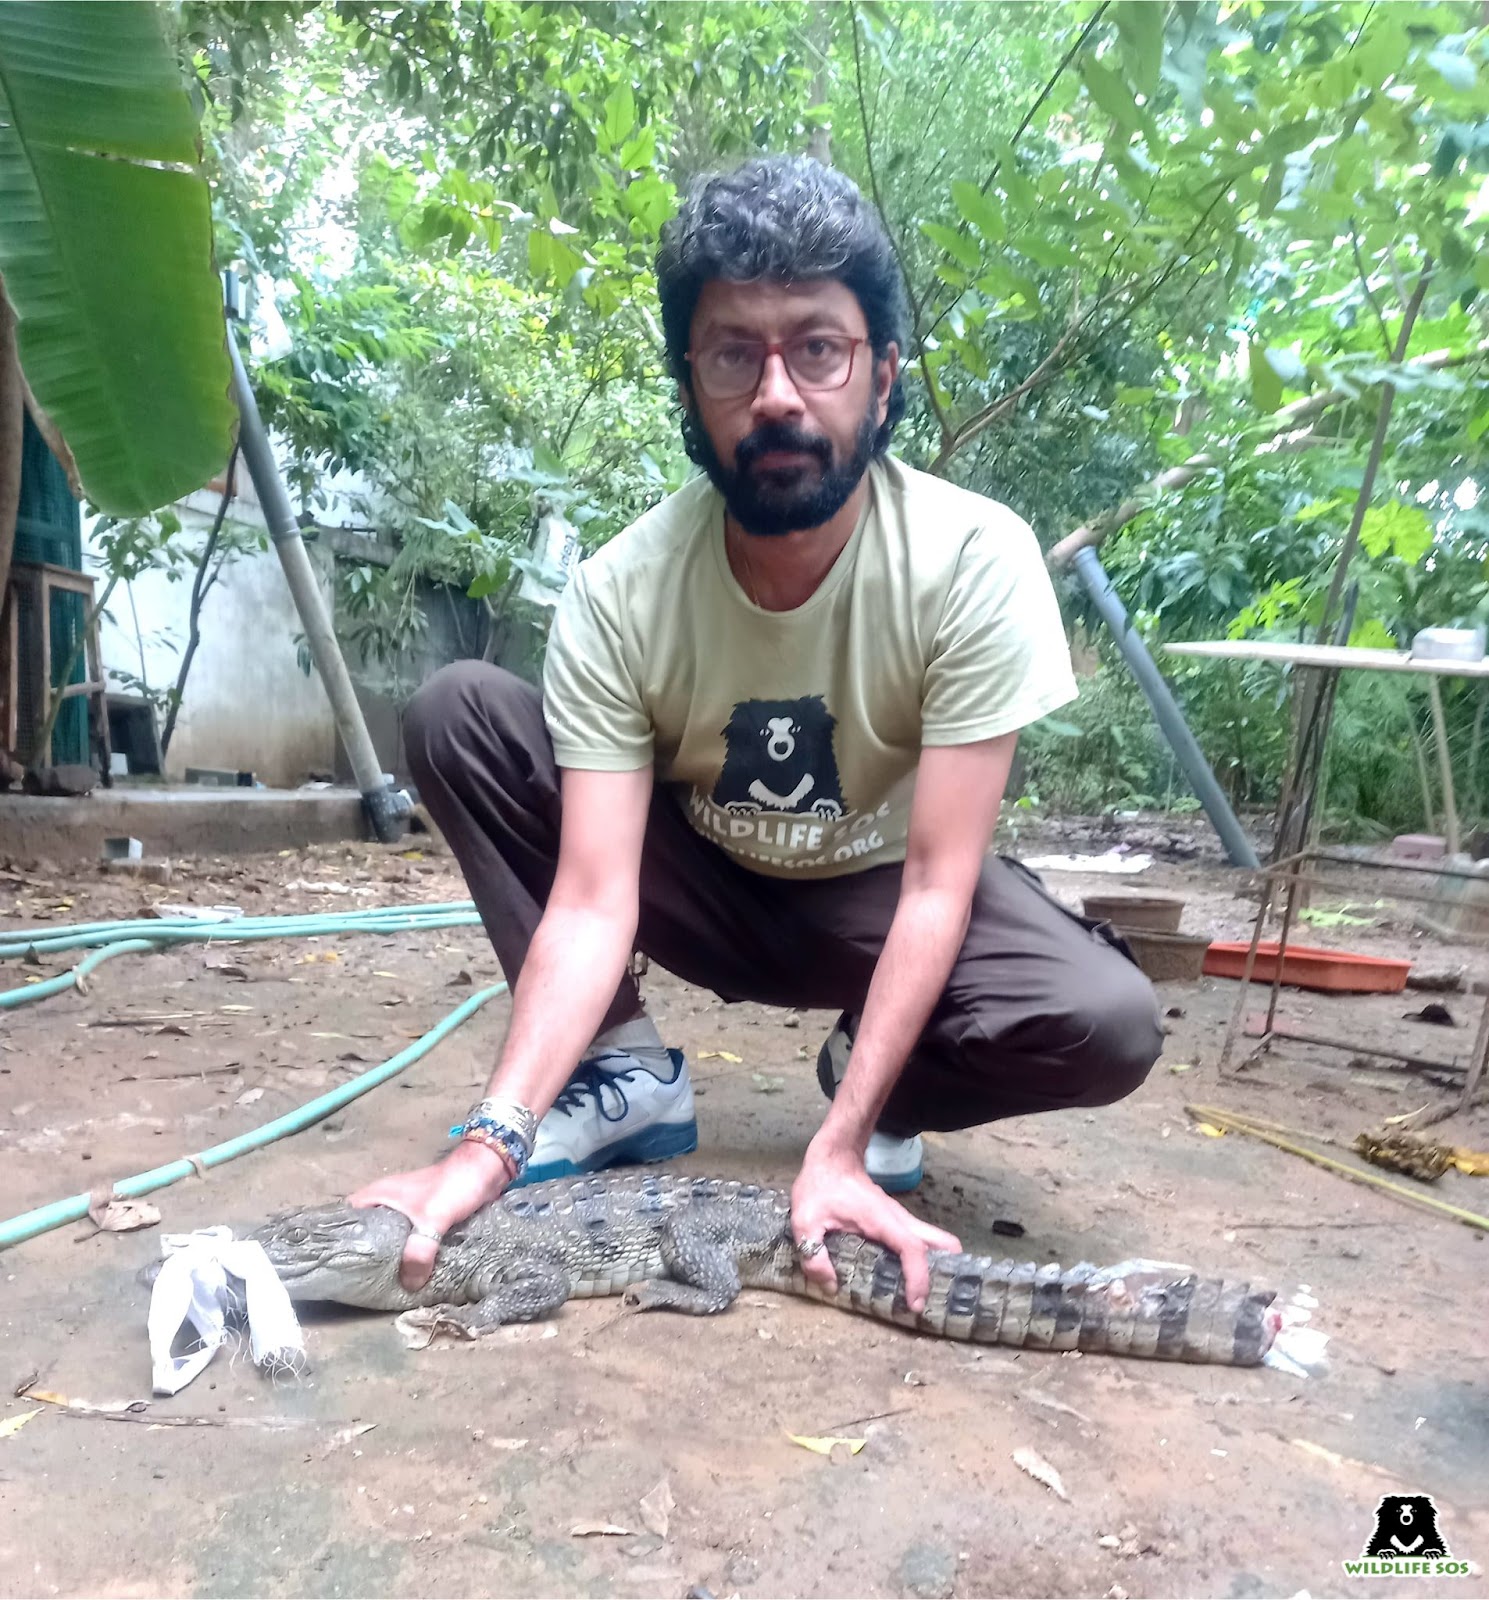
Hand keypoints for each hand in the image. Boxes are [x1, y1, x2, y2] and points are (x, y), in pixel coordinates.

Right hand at [347, 1141, 510, 1291]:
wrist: (486, 1170)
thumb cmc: (452, 1186)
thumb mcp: (432, 1218)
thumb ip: (418, 1251)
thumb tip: (409, 1284)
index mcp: (378, 1194)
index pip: (344, 1216)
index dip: (337, 1238)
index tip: (333, 1263)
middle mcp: (387, 1200)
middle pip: (365, 1230)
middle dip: (365, 1253)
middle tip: (359, 1281)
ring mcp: (406, 1208)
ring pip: (389, 1236)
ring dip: (389, 1255)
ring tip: (382, 1283)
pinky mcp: (425, 1216)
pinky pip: (409, 1238)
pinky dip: (409, 1253)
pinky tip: (409, 1272)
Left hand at [790, 1141, 960, 1313]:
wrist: (831, 1157)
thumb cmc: (819, 1185)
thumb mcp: (805, 1220)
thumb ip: (814, 1254)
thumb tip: (831, 1286)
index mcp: (881, 1220)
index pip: (912, 1249)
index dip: (919, 1278)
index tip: (916, 1304)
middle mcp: (898, 1219)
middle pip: (940, 1242)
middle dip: (945, 1270)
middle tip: (934, 1300)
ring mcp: (899, 1219)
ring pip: (932, 1241)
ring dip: (934, 1266)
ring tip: (921, 1297)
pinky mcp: (893, 1221)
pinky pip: (916, 1242)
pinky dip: (920, 1260)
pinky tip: (904, 1279)